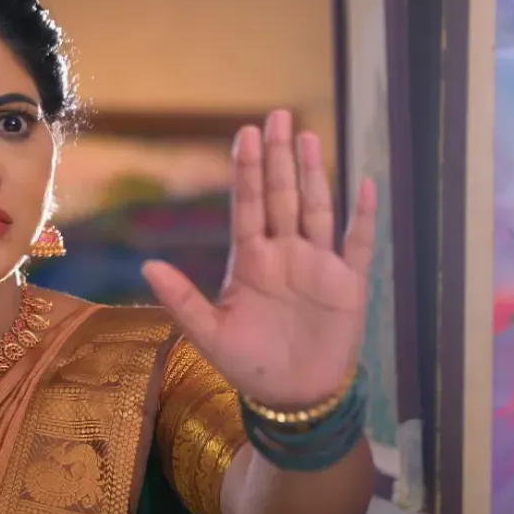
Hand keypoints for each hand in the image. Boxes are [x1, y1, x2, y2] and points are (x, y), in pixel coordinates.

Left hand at [142, 110, 376, 407]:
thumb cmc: (249, 366)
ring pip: (316, 208)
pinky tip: (365, 183)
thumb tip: (148, 266)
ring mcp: (317, 265)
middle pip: (281, 195)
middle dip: (278, 156)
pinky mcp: (347, 284)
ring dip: (314, 174)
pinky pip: (357, 243)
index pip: (248, 205)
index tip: (244, 132)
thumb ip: (182, 299)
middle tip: (277, 115)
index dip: (247, 169)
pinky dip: (362, 215)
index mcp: (250, 260)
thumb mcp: (209, 333)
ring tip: (308, 137)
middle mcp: (284, 254)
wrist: (292, 397)